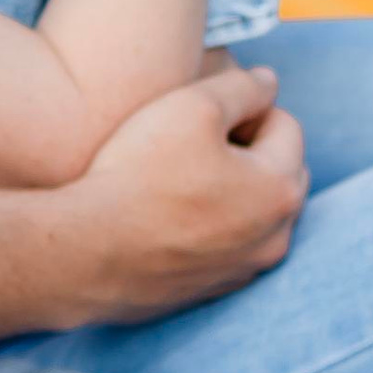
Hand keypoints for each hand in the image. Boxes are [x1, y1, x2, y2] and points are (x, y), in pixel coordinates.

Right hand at [57, 65, 308, 318]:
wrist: (88, 254)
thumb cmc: (140, 173)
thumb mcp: (193, 104)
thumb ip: (243, 86)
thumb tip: (269, 82)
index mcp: (281, 189)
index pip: (285, 124)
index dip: (245, 108)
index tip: (200, 115)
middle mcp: (276, 237)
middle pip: (278, 170)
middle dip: (250, 149)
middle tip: (194, 142)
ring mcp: (246, 270)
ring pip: (256, 212)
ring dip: (235, 190)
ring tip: (183, 178)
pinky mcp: (214, 290)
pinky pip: (229, 245)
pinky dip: (214, 226)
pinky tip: (171, 215)